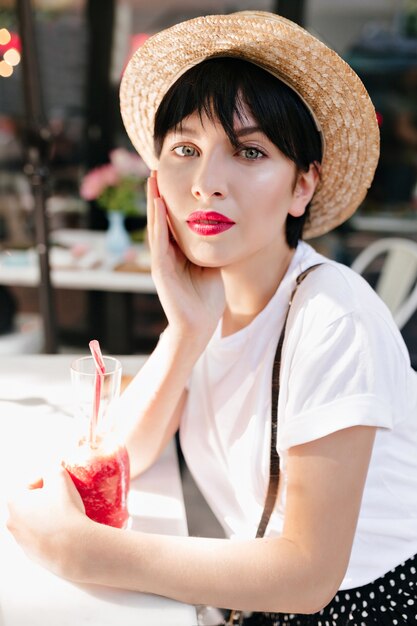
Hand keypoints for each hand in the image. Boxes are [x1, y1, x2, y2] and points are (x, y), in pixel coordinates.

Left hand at [7, 468, 89, 578]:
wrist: (74, 548)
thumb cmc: (65, 511)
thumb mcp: (60, 477)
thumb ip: (51, 469)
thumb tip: (50, 472)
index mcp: (13, 501)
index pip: (31, 483)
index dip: (49, 481)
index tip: (61, 485)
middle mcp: (11, 522)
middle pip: (31, 503)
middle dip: (47, 499)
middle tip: (64, 499)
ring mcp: (20, 541)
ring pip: (36, 520)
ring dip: (49, 516)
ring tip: (67, 516)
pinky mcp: (31, 555)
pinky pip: (42, 537)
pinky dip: (52, 532)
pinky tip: (66, 531)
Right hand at [147, 173, 224, 342]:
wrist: (200, 325)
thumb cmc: (207, 298)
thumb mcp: (212, 264)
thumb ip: (211, 247)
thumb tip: (221, 227)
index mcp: (179, 252)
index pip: (173, 221)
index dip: (172, 200)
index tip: (173, 177)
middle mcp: (167, 253)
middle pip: (161, 218)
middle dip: (159, 194)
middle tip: (156, 168)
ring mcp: (161, 260)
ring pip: (156, 225)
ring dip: (154, 201)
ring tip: (153, 178)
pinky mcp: (160, 269)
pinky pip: (158, 240)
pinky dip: (158, 221)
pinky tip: (158, 203)